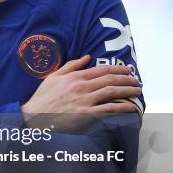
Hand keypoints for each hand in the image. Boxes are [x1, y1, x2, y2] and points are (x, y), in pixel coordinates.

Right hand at [22, 54, 141, 131]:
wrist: (35, 115)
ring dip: (127, 90)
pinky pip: (108, 109)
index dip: (117, 69)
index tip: (127, 70)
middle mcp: (82, 86)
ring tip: (137, 91)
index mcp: (75, 77)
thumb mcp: (54, 76)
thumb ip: (71, 66)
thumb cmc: (43, 97)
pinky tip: (131, 107)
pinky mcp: (86, 114)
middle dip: (126, 79)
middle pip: (110, 80)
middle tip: (136, 80)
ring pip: (112, 92)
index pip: (101, 70)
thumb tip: (86, 57)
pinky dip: (122, 107)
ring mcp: (85, 100)